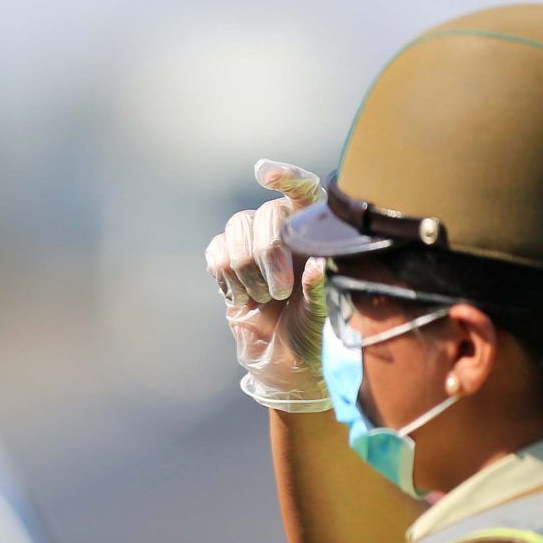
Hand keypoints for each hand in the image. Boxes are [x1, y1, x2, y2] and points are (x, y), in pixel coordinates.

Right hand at [204, 159, 329, 410]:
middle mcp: (286, 235)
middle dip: (268, 252)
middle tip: (280, 292)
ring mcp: (255, 249)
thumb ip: (321, 288)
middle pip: (264, 214)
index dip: (286, 178)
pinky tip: (240, 296)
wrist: (287, 368)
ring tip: (262, 298)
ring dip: (245, 266)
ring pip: (235, 228)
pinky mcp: (229, 267)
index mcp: (317, 237)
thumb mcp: (326, 315)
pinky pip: (216, 251)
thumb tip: (317, 263)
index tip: (265, 175)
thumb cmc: (317, 337)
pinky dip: (224, 273)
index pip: (303, 193)